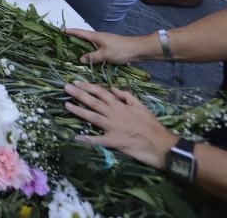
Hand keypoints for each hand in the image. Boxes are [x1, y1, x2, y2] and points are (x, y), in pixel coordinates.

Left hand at [63, 81, 177, 169]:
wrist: (161, 144)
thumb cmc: (151, 125)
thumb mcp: (141, 106)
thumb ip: (127, 96)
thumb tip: (113, 89)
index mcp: (120, 106)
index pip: (101, 93)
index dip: (88, 87)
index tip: (76, 82)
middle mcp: (114, 114)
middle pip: (93, 102)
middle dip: (79, 94)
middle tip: (65, 88)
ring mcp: (112, 128)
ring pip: (92, 117)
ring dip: (78, 111)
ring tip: (66, 105)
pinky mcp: (114, 141)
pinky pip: (98, 140)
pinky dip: (87, 139)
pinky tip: (77, 137)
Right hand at [64, 28, 147, 64]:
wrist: (138, 50)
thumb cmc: (120, 50)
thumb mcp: (104, 54)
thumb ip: (92, 57)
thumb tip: (80, 59)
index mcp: (96, 36)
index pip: (80, 32)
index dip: (71, 32)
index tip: (62, 31)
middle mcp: (99, 38)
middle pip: (84, 38)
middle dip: (75, 40)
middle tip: (65, 45)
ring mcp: (105, 42)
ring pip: (91, 44)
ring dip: (84, 48)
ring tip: (75, 54)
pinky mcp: (110, 48)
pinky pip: (97, 49)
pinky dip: (92, 53)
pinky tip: (91, 59)